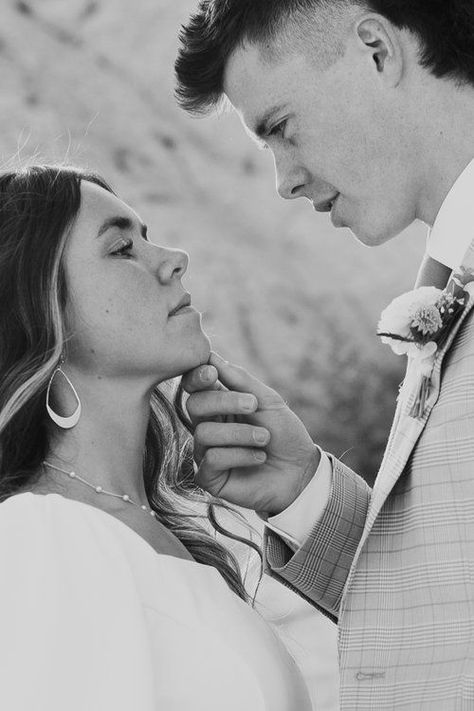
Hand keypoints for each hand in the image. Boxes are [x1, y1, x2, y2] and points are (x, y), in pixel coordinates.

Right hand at [182, 353, 320, 515]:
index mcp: (218, 405)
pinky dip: (240, 455)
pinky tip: (258, 457)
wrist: (301, 472)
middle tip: (253, 406)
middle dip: (224, 401)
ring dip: (240, 434)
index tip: (213, 373)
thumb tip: (211, 357)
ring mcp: (205, 452)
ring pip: (204, 433)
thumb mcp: (267, 401)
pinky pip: (211, 459)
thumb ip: (239, 380)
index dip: (197, 377)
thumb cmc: (285, 434)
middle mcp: (207, 426)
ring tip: (264, 439)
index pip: (194, 386)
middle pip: (194, 405)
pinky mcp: (209, 477)